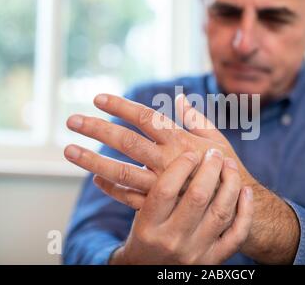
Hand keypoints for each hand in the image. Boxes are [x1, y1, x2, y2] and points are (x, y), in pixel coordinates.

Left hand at [64, 93, 256, 209]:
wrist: (235, 207)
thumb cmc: (226, 169)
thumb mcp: (217, 140)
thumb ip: (197, 119)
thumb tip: (180, 97)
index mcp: (181, 141)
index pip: (146, 118)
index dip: (121, 107)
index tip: (98, 98)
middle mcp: (169, 161)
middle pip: (128, 141)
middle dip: (98, 129)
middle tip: (72, 120)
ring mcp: (162, 185)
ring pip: (123, 171)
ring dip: (94, 160)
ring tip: (69, 151)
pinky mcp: (160, 206)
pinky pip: (131, 198)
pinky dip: (112, 189)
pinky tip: (96, 179)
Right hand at [110, 150, 253, 264]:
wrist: (152, 272)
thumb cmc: (147, 234)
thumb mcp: (139, 212)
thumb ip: (146, 184)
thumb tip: (150, 143)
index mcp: (148, 226)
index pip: (165, 190)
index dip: (181, 166)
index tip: (191, 153)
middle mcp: (171, 240)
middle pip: (197, 197)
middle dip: (210, 169)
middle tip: (214, 153)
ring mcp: (196, 252)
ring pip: (221, 212)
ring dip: (230, 183)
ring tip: (229, 165)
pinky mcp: (214, 260)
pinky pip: (237, 233)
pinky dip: (245, 210)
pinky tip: (245, 191)